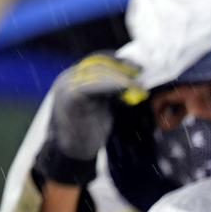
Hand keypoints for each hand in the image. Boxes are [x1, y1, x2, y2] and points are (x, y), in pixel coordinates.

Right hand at [34, 54, 141, 184]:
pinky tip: (128, 89)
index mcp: (76, 76)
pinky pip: (92, 86)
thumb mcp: (103, 104)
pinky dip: (112, 85)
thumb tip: (136, 79)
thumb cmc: (91, 129)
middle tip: (142, 75)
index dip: (119, 61)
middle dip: (122, 68)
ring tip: (139, 87)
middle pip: (98, 63)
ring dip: (121, 78)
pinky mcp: (70, 98)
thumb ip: (112, 90)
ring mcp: (67, 86)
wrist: (73, 151)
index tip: (139, 67)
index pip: (98, 60)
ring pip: (96, 72)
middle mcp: (69, 77)